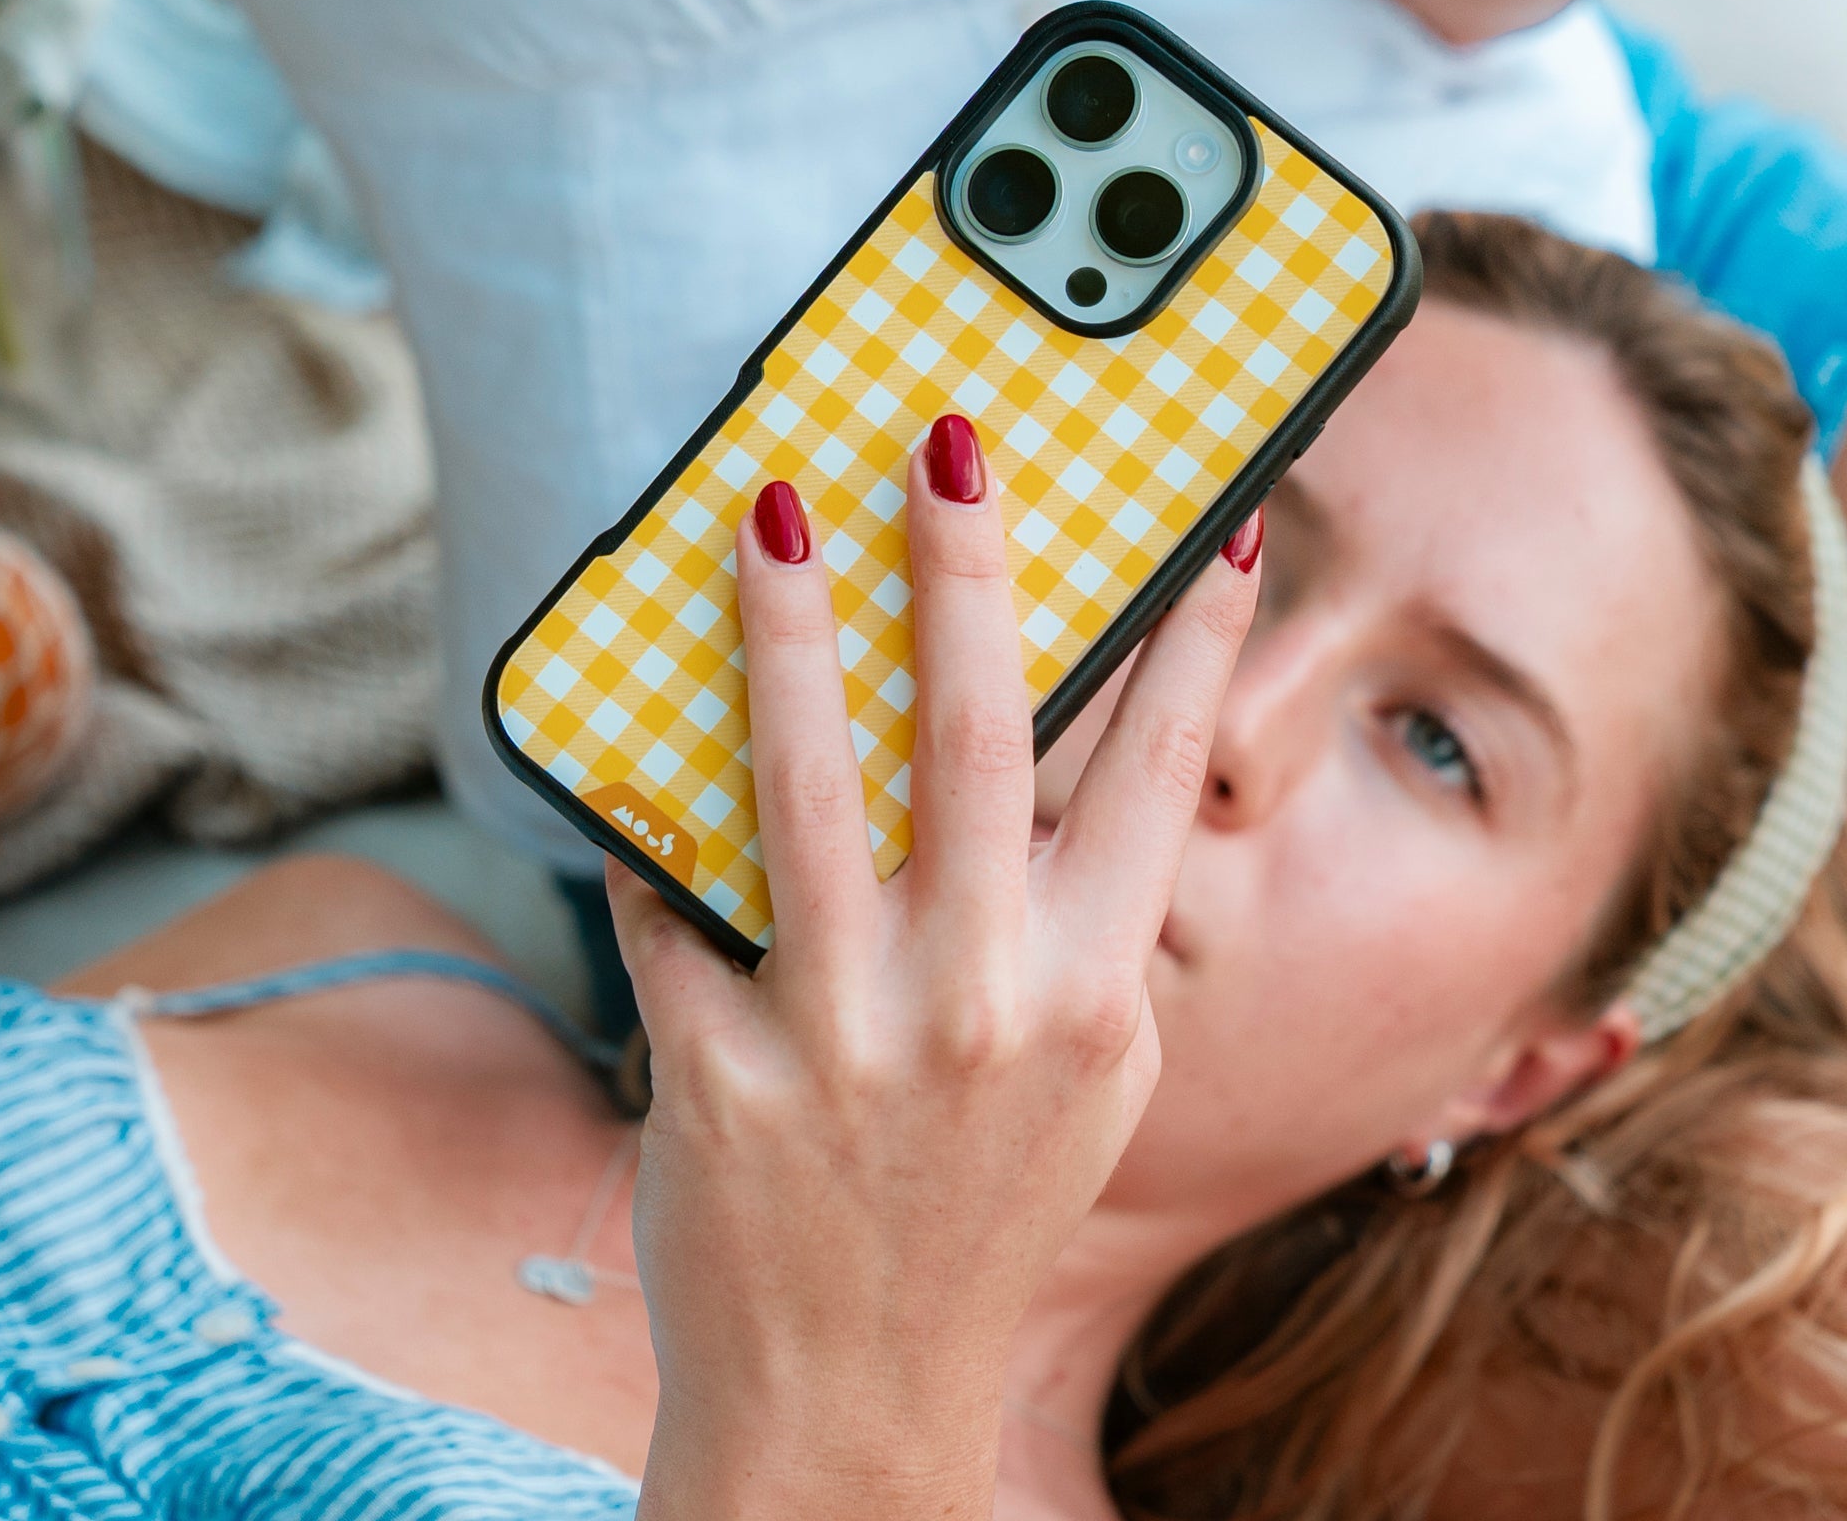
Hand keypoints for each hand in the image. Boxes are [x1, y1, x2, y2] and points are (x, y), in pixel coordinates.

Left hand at [603, 416, 1259, 1519]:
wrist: (854, 1405)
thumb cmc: (981, 1208)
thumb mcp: (1079, 1073)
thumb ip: (1073, 923)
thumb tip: (1046, 748)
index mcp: (1092, 995)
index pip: (1163, 780)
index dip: (1196, 647)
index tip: (1213, 531)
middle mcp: (983, 1004)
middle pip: (984, 740)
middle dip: (969, 570)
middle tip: (949, 441)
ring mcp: (845, 1040)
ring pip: (811, 786)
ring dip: (793, 631)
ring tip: (776, 513)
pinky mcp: (715, 1073)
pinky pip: (671, 904)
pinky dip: (649, 816)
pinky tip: (633, 729)